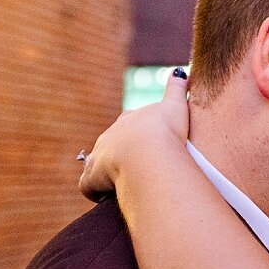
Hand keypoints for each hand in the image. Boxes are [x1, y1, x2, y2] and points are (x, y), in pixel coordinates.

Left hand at [79, 68, 190, 200]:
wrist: (148, 152)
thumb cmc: (165, 131)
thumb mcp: (175, 105)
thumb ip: (177, 88)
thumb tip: (181, 71)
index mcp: (129, 120)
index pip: (128, 123)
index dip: (137, 133)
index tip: (149, 142)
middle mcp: (110, 135)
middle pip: (111, 142)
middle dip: (121, 153)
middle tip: (138, 167)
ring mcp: (99, 155)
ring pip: (98, 163)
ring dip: (107, 173)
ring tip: (126, 184)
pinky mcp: (92, 176)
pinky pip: (88, 186)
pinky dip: (95, 191)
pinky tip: (109, 196)